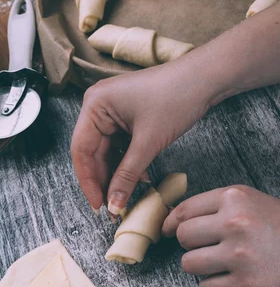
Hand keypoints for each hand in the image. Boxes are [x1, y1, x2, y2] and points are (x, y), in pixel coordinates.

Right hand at [71, 61, 211, 213]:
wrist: (204, 78)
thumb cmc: (176, 98)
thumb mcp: (148, 142)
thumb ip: (127, 175)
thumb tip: (113, 204)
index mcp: (94, 105)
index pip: (81, 150)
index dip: (88, 181)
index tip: (98, 206)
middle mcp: (98, 106)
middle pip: (92, 152)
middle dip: (103, 180)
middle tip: (112, 208)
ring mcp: (112, 110)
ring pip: (107, 151)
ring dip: (116, 174)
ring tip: (125, 198)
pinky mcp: (126, 115)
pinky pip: (119, 145)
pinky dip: (127, 163)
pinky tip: (138, 179)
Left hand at [163, 185, 279, 286]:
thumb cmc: (277, 225)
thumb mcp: (249, 201)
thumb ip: (214, 206)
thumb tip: (172, 220)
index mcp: (234, 198)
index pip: (184, 211)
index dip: (170, 223)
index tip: (166, 231)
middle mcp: (235, 223)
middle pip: (182, 236)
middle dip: (190, 244)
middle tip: (206, 247)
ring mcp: (240, 254)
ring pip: (189, 264)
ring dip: (199, 267)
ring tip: (218, 264)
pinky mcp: (246, 283)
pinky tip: (229, 280)